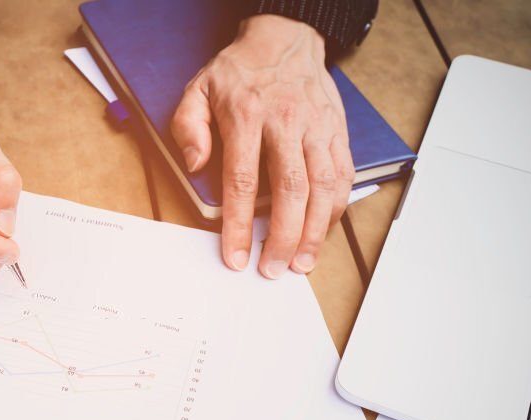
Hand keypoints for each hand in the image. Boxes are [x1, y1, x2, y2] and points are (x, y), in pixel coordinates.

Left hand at [171, 15, 354, 278]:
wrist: (285, 39)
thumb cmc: (238, 72)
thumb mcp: (198, 89)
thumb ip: (189, 127)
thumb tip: (195, 165)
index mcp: (247, 116)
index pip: (242, 181)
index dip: (238, 225)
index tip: (236, 257)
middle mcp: (286, 123)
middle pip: (289, 191)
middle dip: (282, 237)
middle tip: (272, 269)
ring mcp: (316, 128)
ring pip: (322, 187)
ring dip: (315, 231)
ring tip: (301, 262)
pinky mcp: (336, 132)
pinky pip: (342, 175)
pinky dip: (335, 209)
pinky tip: (323, 232)